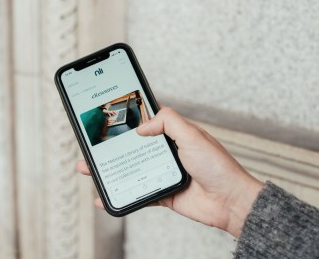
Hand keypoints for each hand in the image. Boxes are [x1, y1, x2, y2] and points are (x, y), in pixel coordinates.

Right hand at [76, 107, 263, 237]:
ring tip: (88, 169)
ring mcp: (163, 173)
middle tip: (90, 147)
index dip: (128, 120)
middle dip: (110, 148)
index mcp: (174, 135)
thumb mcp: (192, 135)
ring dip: (110, 170)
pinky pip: (137, 193)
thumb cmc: (217, 166)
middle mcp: (166, 153)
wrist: (229, 201)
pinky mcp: (162, 193)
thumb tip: (142, 126)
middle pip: (132, 148)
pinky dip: (122, 195)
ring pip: (130, 170)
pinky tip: (105, 197)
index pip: (147, 123)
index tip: (108, 117)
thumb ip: (168, 122)